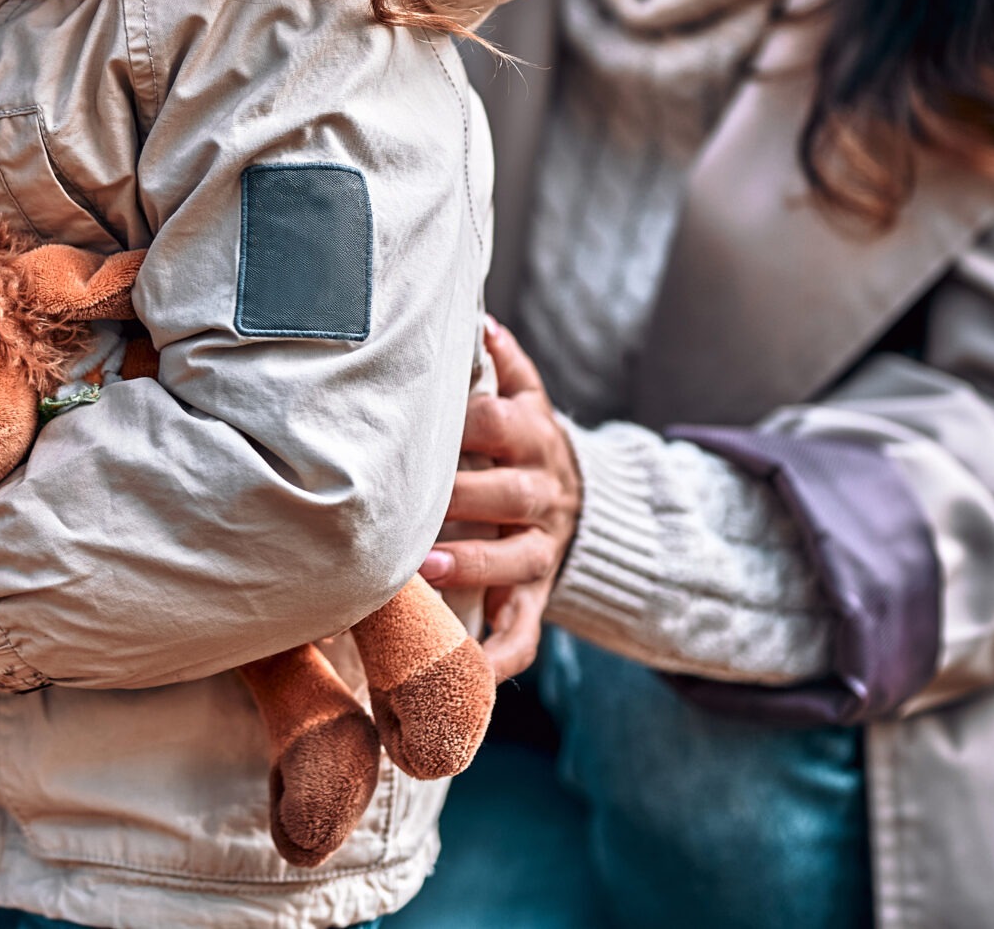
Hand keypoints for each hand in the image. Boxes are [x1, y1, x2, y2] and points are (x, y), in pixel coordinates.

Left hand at [421, 318, 580, 680]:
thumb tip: (479, 318)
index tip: (420, 424)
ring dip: (472, 567)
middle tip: (411, 509)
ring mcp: (542, 551)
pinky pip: (524, 634)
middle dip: (464, 499)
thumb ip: (504, 362)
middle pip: (510, 494)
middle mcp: (543, 495)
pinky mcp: (536, 597)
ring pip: (517, 562)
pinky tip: (461, 676)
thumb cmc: (522, 442)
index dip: (466, 423)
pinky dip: (495, 658)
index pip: (503, 423)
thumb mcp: (525, 397)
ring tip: (423, 573)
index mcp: (534, 438)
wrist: (582, 499)